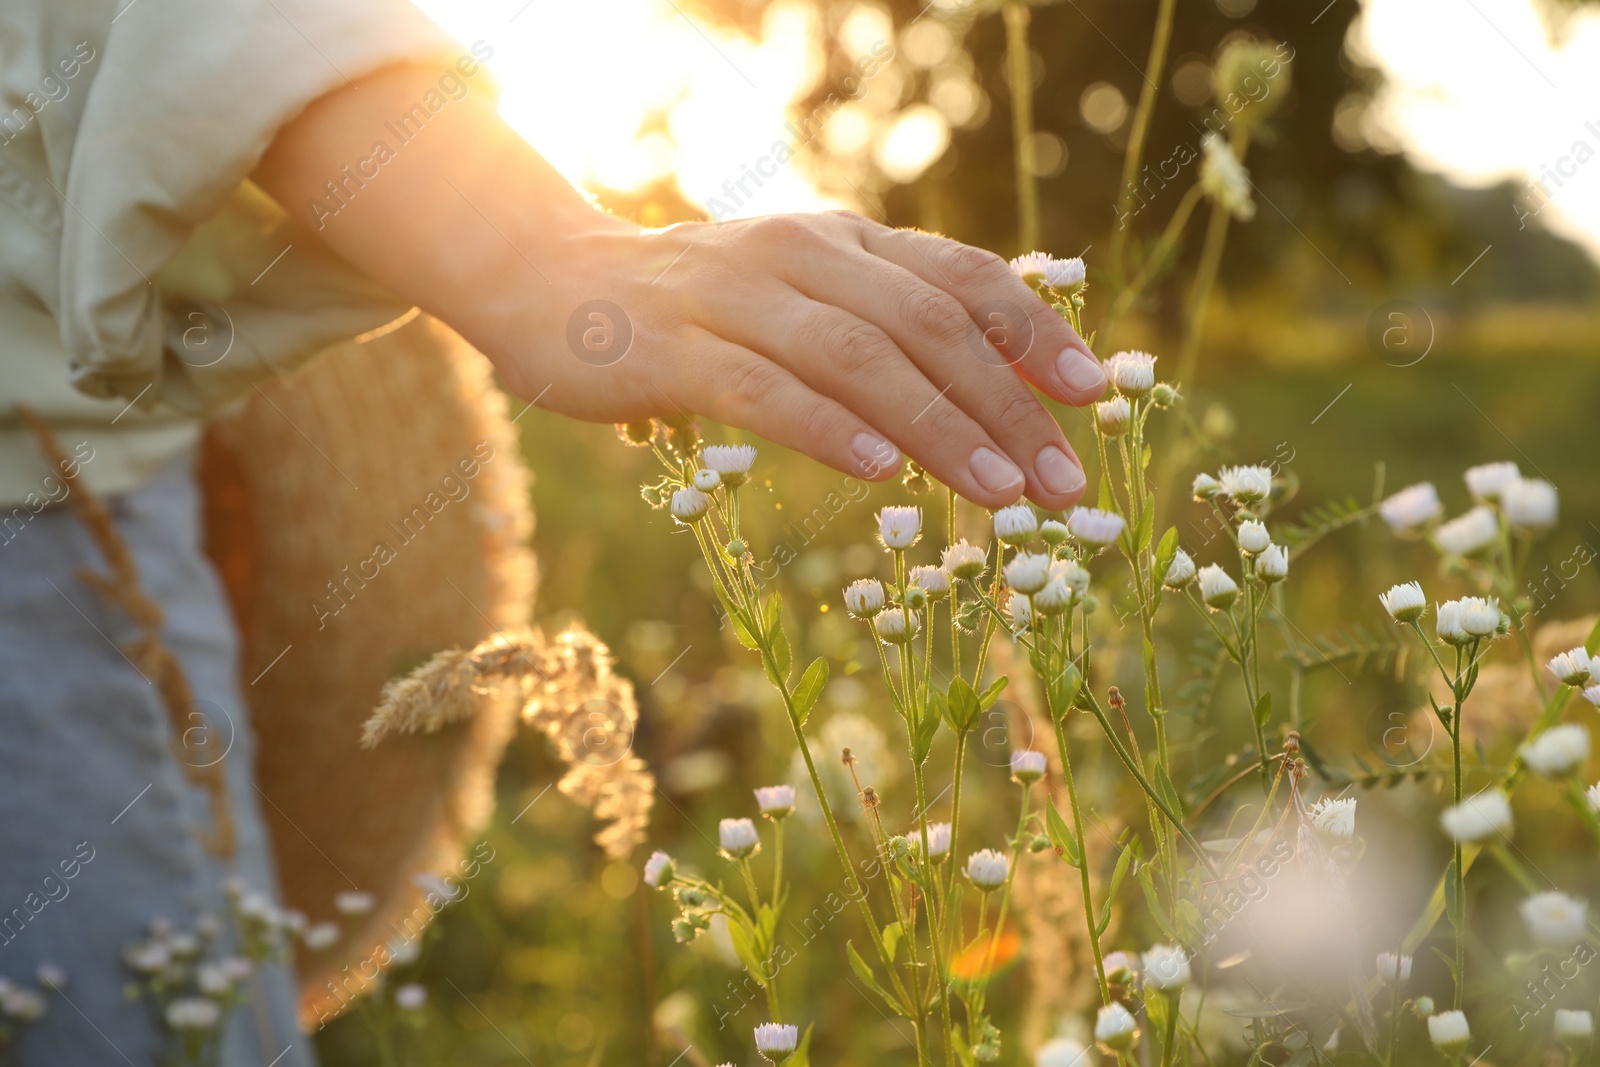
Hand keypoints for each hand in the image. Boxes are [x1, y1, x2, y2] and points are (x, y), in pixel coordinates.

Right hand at [256, 65, 1104, 507]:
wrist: (553, 281)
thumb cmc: (695, 310)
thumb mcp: (799, 296)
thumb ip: (879, 325)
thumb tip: (988, 386)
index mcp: (843, 242)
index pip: (961, 277)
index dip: (1035, 332)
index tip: (1093, 395)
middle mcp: (802, 257)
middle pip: (929, 327)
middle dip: (1009, 405)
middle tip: (1063, 481)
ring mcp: (737, 300)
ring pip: (861, 360)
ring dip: (942, 427)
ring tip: (1002, 493)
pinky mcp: (675, 350)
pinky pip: (768, 391)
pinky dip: (829, 428)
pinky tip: (880, 471)